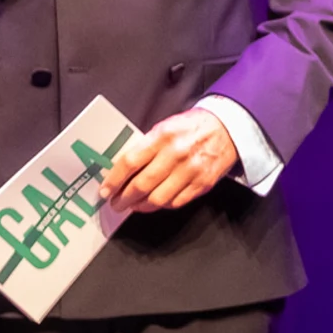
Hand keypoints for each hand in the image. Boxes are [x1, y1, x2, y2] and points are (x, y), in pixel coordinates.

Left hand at [102, 108, 237, 212]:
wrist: (227, 129)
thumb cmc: (192, 127)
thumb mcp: (165, 126)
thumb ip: (146, 146)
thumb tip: (123, 168)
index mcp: (162, 136)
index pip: (131, 162)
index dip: (114, 179)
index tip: (105, 190)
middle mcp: (175, 155)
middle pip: (142, 184)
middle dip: (124, 198)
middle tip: (116, 204)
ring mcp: (190, 171)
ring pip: (158, 199)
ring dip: (141, 206)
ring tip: (133, 206)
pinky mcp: (202, 185)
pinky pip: (176, 202)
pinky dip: (162, 206)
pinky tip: (154, 203)